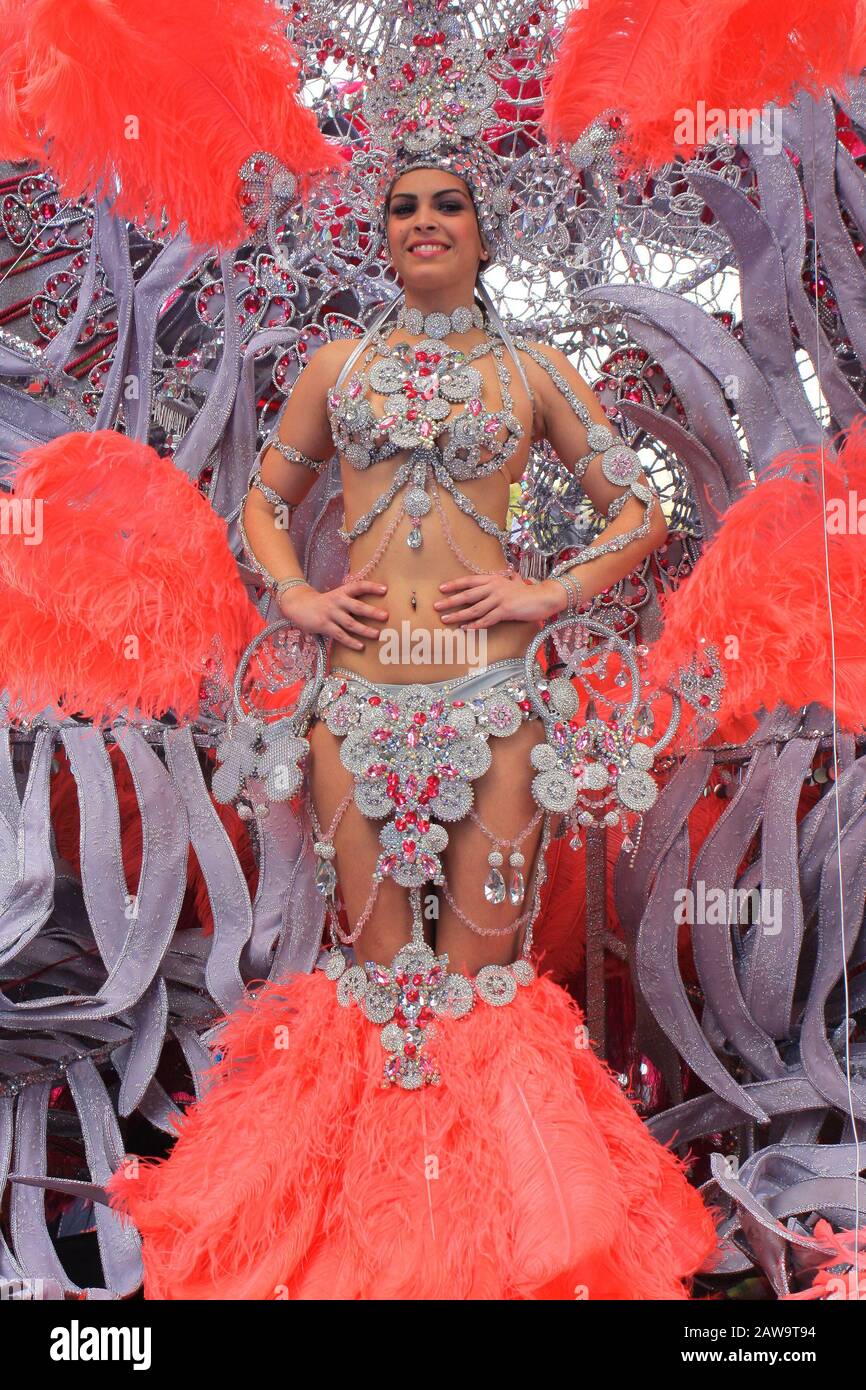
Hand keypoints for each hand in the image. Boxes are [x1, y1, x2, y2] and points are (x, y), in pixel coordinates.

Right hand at [277, 579, 388, 649]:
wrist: (298, 605)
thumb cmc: (323, 603)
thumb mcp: (335, 597)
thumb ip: (350, 602)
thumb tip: (372, 611)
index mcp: (342, 592)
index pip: (358, 586)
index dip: (371, 587)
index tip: (385, 590)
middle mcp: (337, 601)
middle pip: (357, 606)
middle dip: (371, 612)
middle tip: (385, 616)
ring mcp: (330, 614)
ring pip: (350, 623)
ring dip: (364, 630)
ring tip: (376, 634)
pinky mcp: (324, 625)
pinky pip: (339, 635)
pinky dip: (350, 641)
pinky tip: (360, 646)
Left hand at [432, 573, 566, 627]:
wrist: (544, 597)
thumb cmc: (528, 592)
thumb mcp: (514, 583)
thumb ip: (508, 580)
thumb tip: (509, 575)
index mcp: (494, 579)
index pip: (469, 581)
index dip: (455, 585)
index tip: (441, 589)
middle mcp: (494, 587)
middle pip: (467, 595)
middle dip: (450, 601)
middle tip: (436, 606)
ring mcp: (499, 598)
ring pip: (474, 609)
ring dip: (458, 615)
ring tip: (446, 620)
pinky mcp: (505, 610)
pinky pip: (486, 619)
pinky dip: (475, 625)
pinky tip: (465, 628)